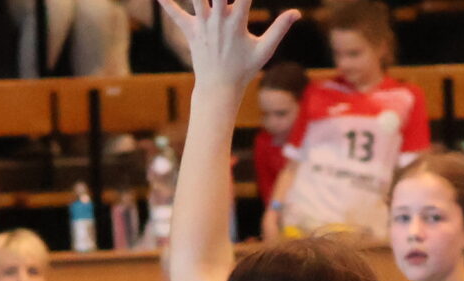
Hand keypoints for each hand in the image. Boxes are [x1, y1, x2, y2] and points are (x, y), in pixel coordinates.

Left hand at [157, 0, 297, 92]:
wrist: (219, 88)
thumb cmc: (245, 69)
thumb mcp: (265, 50)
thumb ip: (279, 29)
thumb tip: (297, 13)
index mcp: (238, 24)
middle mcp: (218, 21)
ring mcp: (202, 25)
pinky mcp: (190, 31)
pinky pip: (175, 15)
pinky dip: (166, 4)